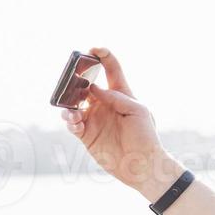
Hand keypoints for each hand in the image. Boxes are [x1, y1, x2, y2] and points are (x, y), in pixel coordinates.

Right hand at [59, 47, 180, 199]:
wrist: (143, 165)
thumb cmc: (146, 136)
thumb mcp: (138, 110)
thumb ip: (116, 96)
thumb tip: (93, 89)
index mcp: (120, 94)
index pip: (111, 70)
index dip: (102, 56)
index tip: (93, 49)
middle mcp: (104, 104)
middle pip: (85, 84)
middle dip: (76, 78)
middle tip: (72, 77)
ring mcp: (94, 118)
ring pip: (73, 103)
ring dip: (69, 101)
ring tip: (73, 108)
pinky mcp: (86, 134)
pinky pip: (71, 123)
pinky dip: (69, 119)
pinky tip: (74, 120)